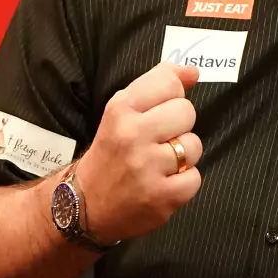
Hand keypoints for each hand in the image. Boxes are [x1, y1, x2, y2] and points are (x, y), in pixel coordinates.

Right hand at [73, 62, 203, 243]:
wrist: (82, 206)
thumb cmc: (109, 153)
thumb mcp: (121, 111)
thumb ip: (157, 85)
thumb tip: (193, 71)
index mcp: (120, 110)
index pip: (169, 83)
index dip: (170, 97)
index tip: (158, 111)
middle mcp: (132, 135)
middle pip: (187, 112)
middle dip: (178, 126)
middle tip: (158, 141)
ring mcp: (147, 167)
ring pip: (194, 146)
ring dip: (182, 156)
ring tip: (160, 164)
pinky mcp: (161, 197)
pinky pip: (194, 178)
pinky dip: (183, 182)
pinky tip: (163, 183)